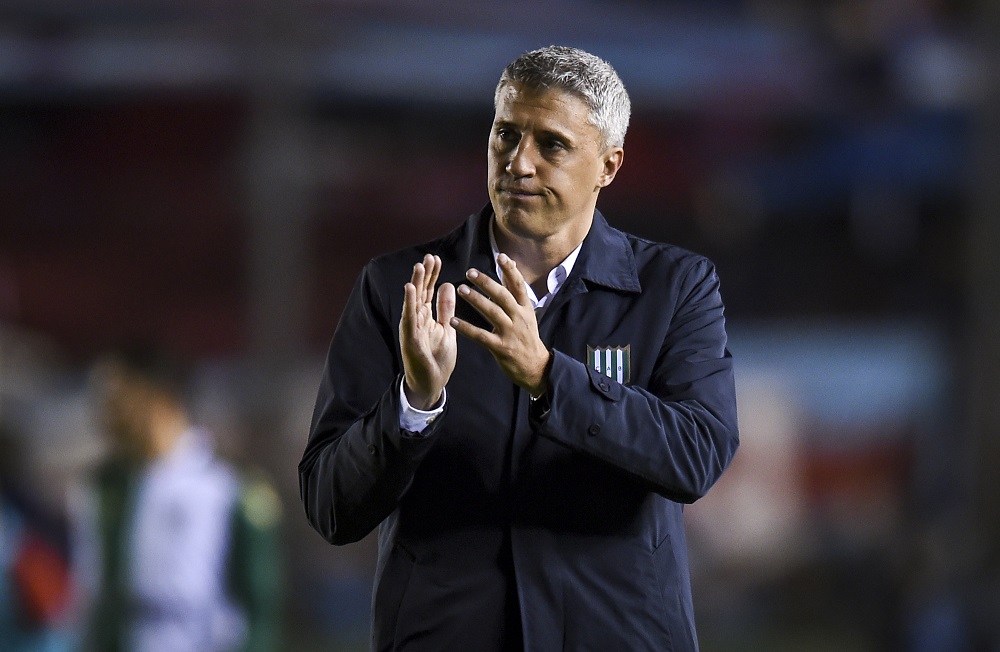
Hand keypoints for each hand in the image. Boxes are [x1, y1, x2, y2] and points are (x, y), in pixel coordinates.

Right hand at [400, 254, 456, 409]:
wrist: (430, 384)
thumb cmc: (437, 358)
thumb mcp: (446, 329)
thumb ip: (445, 309)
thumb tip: (448, 285)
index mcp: (425, 317)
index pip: (427, 291)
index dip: (431, 275)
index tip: (436, 259)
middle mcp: (415, 320)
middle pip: (419, 293)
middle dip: (424, 275)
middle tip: (429, 257)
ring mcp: (411, 329)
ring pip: (412, 302)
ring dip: (415, 284)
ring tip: (419, 267)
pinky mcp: (411, 339)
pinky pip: (410, 319)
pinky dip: (409, 303)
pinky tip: (410, 290)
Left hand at [451, 254, 550, 395]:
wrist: (535, 366)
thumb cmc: (527, 336)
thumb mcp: (526, 313)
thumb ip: (515, 291)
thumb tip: (509, 265)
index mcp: (525, 308)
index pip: (519, 285)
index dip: (510, 270)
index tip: (501, 257)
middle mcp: (519, 318)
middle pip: (503, 296)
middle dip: (487, 283)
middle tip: (470, 272)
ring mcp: (510, 333)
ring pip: (492, 312)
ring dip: (476, 300)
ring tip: (462, 290)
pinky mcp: (501, 347)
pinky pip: (481, 336)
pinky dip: (467, 328)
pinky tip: (453, 321)